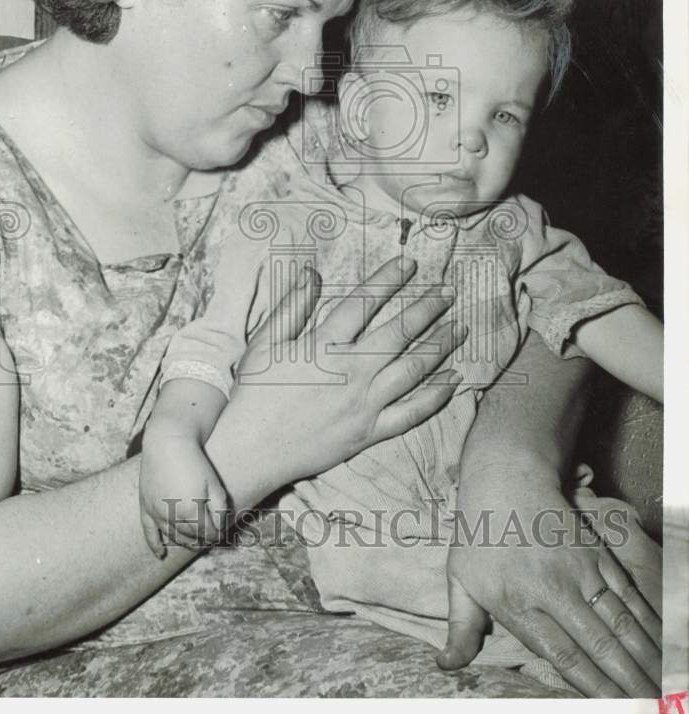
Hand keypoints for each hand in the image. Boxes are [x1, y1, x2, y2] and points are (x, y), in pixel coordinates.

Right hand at [139, 432, 227, 558]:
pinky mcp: (145, 507)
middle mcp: (172, 516)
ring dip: (185, 542)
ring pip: (173, 536)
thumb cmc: (194, 462)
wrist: (167, 442)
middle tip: (211, 536)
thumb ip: (220, 509)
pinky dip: (155, 545)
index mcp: (192, 512)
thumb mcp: (214, 485)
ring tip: (195, 542)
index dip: (218, 534)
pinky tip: (161, 555)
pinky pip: (148, 532)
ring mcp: (156, 513)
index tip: (223, 532)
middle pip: (191, 536)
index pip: (208, 533)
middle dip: (203, 538)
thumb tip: (222, 527)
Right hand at [206, 255, 465, 503]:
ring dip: (439, 347)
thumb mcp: (265, 342)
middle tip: (448, 292)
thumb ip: (291, 306)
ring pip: (413, 371)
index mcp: (325, 346)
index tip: (410, 264)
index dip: (388, 280)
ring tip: (460, 328)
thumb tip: (312, 272)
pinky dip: (435, 397)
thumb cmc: (254, 393)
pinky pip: (411, 413)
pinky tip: (453, 380)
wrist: (252, 450)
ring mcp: (364, 405)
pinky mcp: (369, 432)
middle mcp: (351, 373)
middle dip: (427, 309)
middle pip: (399, 334)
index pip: (364, 303)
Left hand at [436, 466, 661, 697]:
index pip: (563, 655)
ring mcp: (578, 569)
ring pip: (621, 622)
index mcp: (517, 601)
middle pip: (600, 644)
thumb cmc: (478, 532)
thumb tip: (447, 666)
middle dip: (631, 682)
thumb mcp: (459, 579)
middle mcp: (552, 588)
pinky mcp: (595, 553)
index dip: (594, 687)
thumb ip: (461, 628)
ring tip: (664, 688)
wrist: (505, 476)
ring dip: (647, 657)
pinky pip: (628, 594)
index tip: (618, 711)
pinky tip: (662, 645)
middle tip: (655, 710)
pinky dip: (649, 622)